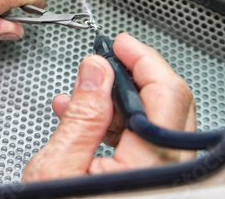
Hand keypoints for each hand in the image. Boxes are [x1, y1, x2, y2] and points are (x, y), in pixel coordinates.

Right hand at [22, 32, 195, 180]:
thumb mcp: (56, 167)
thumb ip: (81, 116)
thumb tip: (96, 70)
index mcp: (147, 169)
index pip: (165, 95)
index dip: (144, 60)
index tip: (122, 44)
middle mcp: (166, 174)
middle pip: (168, 104)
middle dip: (131, 76)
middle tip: (105, 60)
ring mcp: (162, 178)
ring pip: (155, 121)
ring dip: (118, 101)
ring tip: (78, 97)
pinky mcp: (151, 180)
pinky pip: (144, 141)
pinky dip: (117, 124)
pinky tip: (85, 120)